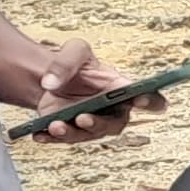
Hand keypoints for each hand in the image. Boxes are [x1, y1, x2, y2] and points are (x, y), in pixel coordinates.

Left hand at [12, 40, 156, 143]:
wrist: (49, 79)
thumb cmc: (73, 64)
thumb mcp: (73, 51)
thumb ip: (64, 62)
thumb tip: (51, 82)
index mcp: (122, 88)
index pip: (149, 98)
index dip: (151, 101)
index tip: (140, 99)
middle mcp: (113, 111)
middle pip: (115, 124)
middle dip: (99, 123)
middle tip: (83, 117)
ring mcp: (92, 124)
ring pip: (88, 134)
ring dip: (73, 132)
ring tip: (55, 125)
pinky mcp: (71, 132)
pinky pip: (64, 139)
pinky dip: (51, 137)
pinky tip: (39, 134)